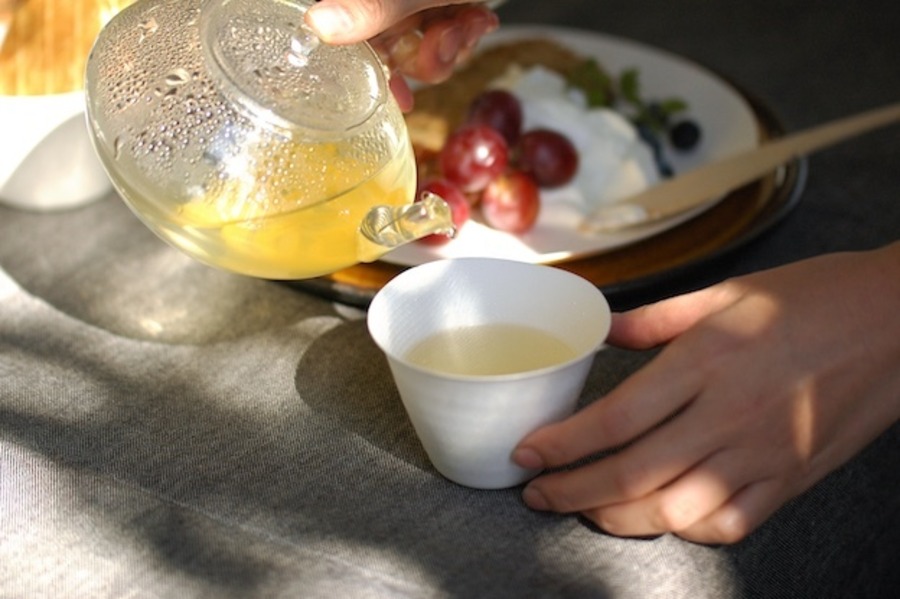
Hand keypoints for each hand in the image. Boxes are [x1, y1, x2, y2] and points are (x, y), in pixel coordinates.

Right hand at [305, 1, 498, 110]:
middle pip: (392, 51)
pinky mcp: (442, 3)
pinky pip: (448, 37)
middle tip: (448, 37)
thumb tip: (316, 26)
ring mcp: (415, 2)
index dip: (376, 71)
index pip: (351, 34)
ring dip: (455, 45)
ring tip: (470, 21)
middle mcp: (385, 0)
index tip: (400, 98)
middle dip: (429, 56)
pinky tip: (478, 18)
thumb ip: (369, 7)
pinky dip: (466, 32)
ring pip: (424, 49)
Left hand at [513, 243, 899, 543]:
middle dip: (571, 492)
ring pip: (675, 509)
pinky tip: (662, 516)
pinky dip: (687, 529)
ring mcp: (764, 452)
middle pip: (632, 472)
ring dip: (619, 517)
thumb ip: (657, 318)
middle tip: (537, 493)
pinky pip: (731, 523)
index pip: (616, 418)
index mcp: (709, 360)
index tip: (528, 452)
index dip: (563, 443)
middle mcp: (731, 413)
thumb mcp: (729, 291)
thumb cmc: (816, 296)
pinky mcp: (793, 478)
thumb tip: (604, 332)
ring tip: (586, 509)